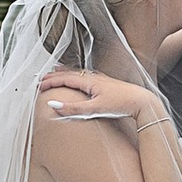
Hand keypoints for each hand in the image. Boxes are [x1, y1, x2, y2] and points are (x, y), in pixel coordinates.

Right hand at [40, 62, 154, 122]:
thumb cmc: (121, 104)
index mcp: (89, 81)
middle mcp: (94, 77)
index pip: (64, 79)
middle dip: (54, 76)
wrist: (142, 102)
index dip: (50, 82)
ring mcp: (101, 79)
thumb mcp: (95, 109)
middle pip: (69, 73)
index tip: (38, 86)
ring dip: (65, 73)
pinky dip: (77, 76)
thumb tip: (52, 106)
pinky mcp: (107, 83)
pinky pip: (86, 76)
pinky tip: (80, 79)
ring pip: (78, 73)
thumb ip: (73, 109)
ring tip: (56, 72)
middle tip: (42, 79)